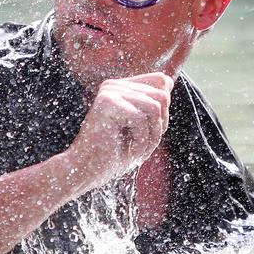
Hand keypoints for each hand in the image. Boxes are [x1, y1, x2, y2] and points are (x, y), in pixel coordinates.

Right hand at [66, 72, 173, 192]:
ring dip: (152, 136)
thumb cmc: (112, 154)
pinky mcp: (107, 103)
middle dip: (159, 126)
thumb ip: (152, 105)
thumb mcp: (140, 128)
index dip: (164, 110)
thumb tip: (168, 81)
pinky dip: (141, 142)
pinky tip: (128, 151)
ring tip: (136, 150)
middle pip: (162, 95)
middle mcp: (113, 85)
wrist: (85, 171)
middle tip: (142, 146)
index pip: (161, 81)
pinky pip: (141, 119)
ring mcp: (109, 92)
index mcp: (120, 87)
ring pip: (155, 107)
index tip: (147, 131)